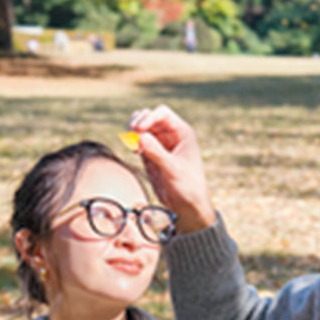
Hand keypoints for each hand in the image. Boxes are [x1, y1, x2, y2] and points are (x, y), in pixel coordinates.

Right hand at [127, 104, 215, 230]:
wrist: (188, 206)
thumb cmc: (189, 187)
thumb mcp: (173, 169)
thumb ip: (157, 153)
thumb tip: (139, 137)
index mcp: (183, 133)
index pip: (163, 113)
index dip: (149, 117)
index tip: (139, 129)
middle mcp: (171, 135)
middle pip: (150, 117)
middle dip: (138, 122)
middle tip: (131, 133)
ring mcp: (160, 145)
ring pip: (143, 128)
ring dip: (133, 130)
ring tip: (131, 140)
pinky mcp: (151, 155)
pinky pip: (139, 141)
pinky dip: (133, 142)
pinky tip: (134, 150)